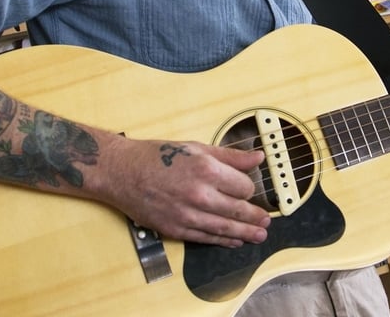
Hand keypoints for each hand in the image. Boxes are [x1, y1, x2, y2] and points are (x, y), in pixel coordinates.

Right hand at [95, 137, 270, 247]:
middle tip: (266, 221)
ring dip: (245, 233)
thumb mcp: (195, 147)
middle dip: (255, 217)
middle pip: (238, 211)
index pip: (243, 187)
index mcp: (206, 170)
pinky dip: (223, 241)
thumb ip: (229, 156)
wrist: (122, 172)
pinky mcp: (176, 229)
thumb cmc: (157, 156)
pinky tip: (234, 241)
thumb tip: (257, 159)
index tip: (247, 189)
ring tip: (259, 235)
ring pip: (225, 228)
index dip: (248, 188)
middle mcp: (199, 194)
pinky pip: (206, 238)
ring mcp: (187, 215)